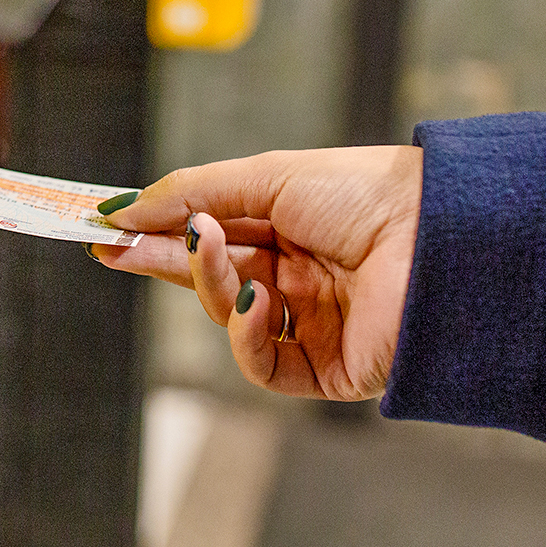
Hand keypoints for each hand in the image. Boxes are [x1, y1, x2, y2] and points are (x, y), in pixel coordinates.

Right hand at [91, 146, 421, 400]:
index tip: (105, 230)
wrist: (440, 237)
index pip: (210, 236)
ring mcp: (313, 324)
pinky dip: (244, 335)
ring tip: (213, 248)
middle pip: (210, 278)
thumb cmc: (367, 194)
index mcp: (292, 228)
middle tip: (118, 248)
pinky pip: (262, 364)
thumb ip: (191, 194)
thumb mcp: (268, 177)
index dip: (158, 234)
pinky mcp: (328, 369)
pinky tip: (253, 300)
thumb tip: (122, 210)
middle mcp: (300, 277)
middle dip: (165, 260)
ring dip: (210, 283)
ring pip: (227, 318)